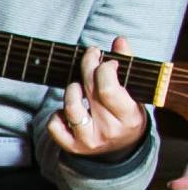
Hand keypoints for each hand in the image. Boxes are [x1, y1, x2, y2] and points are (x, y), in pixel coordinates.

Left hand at [48, 37, 145, 156]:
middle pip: (90, 92)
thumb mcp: (134, 93)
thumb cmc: (125, 114)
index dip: (104, 69)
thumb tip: (119, 41)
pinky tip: (67, 111)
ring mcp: (89, 141)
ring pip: (71, 108)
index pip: (108, 89)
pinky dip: (56, 115)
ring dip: (71, 91)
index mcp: (129, 117)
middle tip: (90, 55)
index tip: (105, 59)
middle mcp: (109, 131)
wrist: (121, 149)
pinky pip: (54, 126)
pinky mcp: (72, 147)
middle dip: (87, 67)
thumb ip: (128, 66)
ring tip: (78, 86)